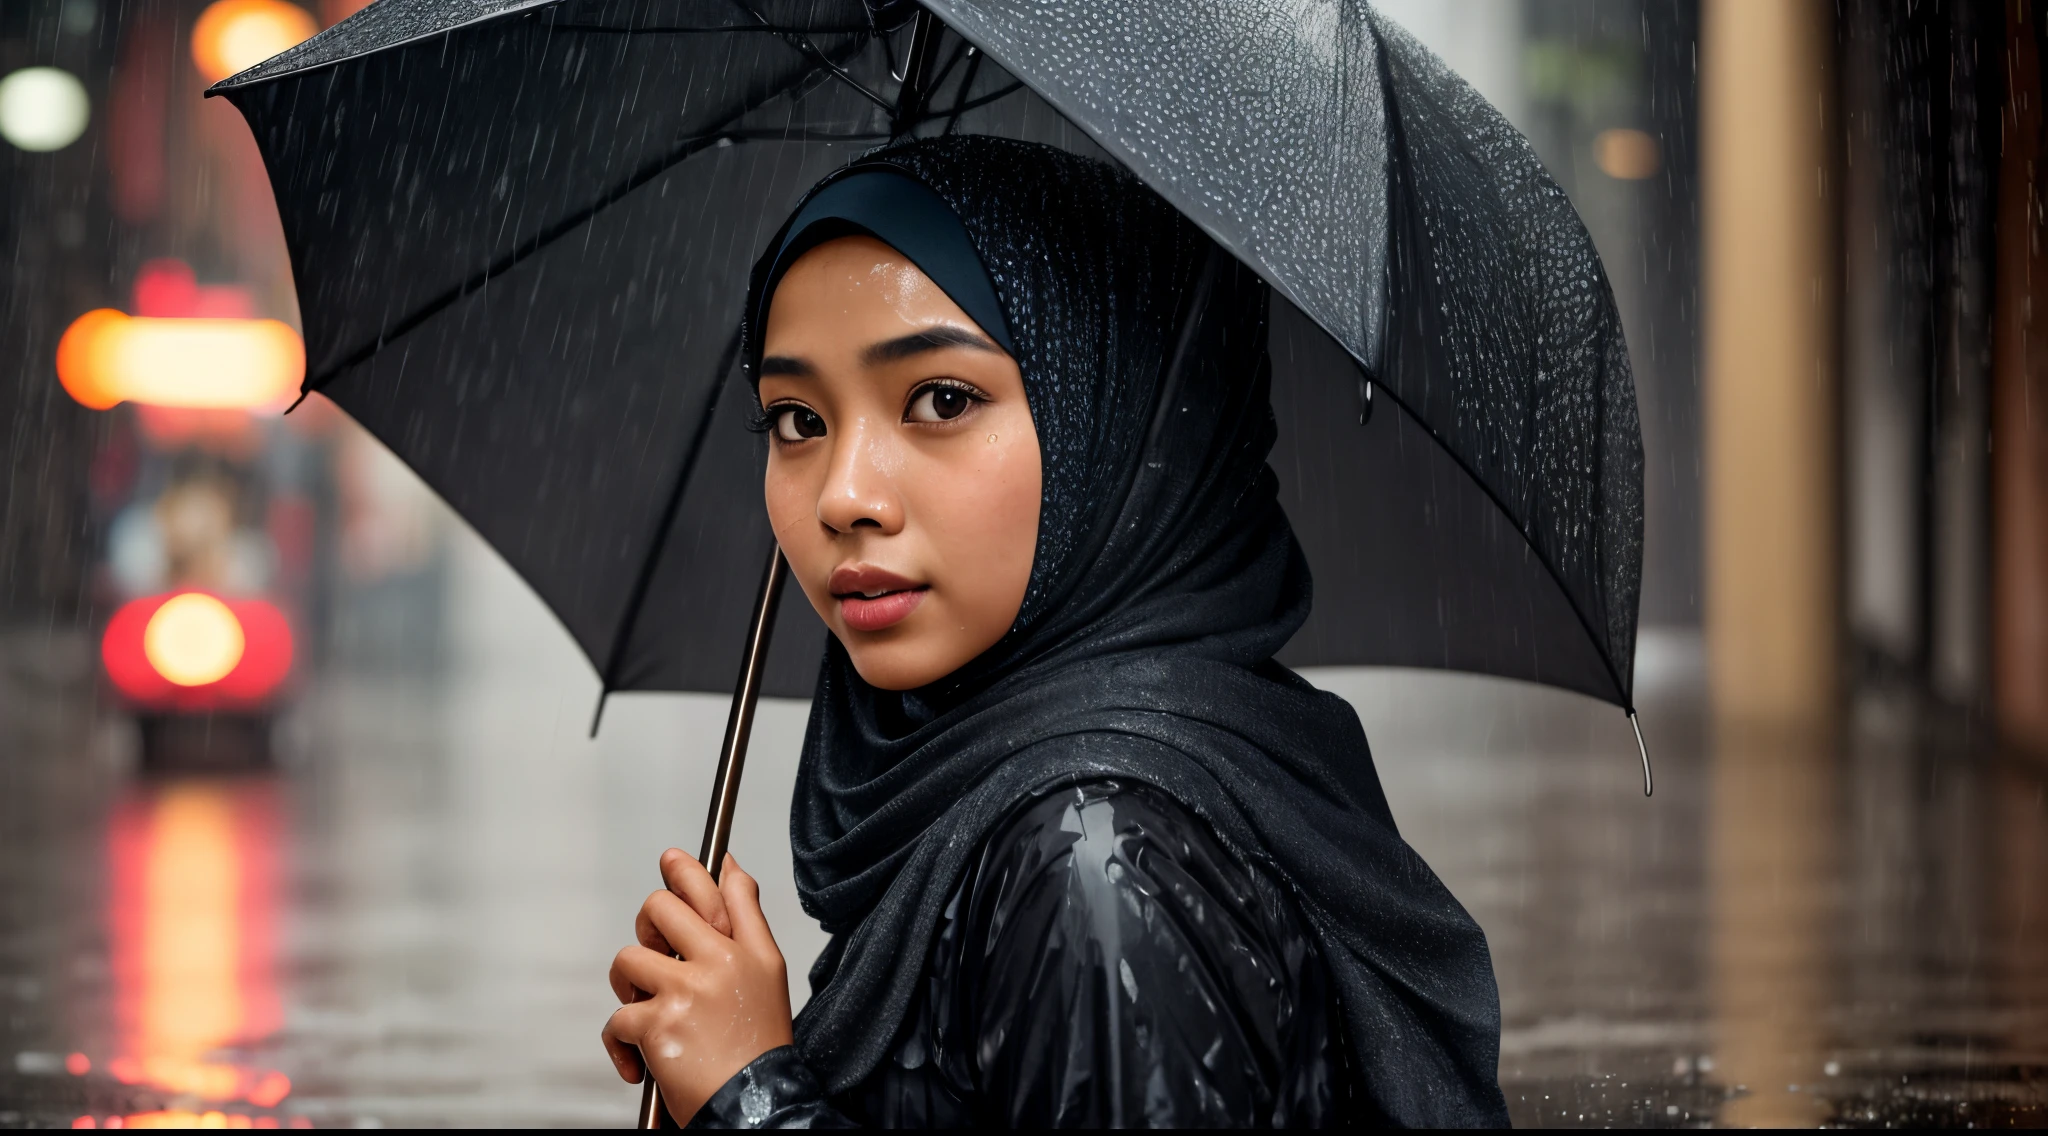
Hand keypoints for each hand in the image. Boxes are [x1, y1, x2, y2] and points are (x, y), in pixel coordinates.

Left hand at [602, 851, 793, 1123]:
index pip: (717, 888)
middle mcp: (719, 963)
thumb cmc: (760, 1047)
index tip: (671, 861)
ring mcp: (686, 991)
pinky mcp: (658, 1024)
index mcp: (747, 949)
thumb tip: (728, 867)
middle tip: (654, 954)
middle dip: (646, 928)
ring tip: (645, 1012)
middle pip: (661, 908)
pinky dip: (621, 1044)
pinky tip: (642, 1060)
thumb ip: (747, 917)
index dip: (686, 868)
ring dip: (628, 988)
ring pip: (629, 959)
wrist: (756, 1105)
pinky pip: (618, 1018)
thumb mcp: (769, 973)